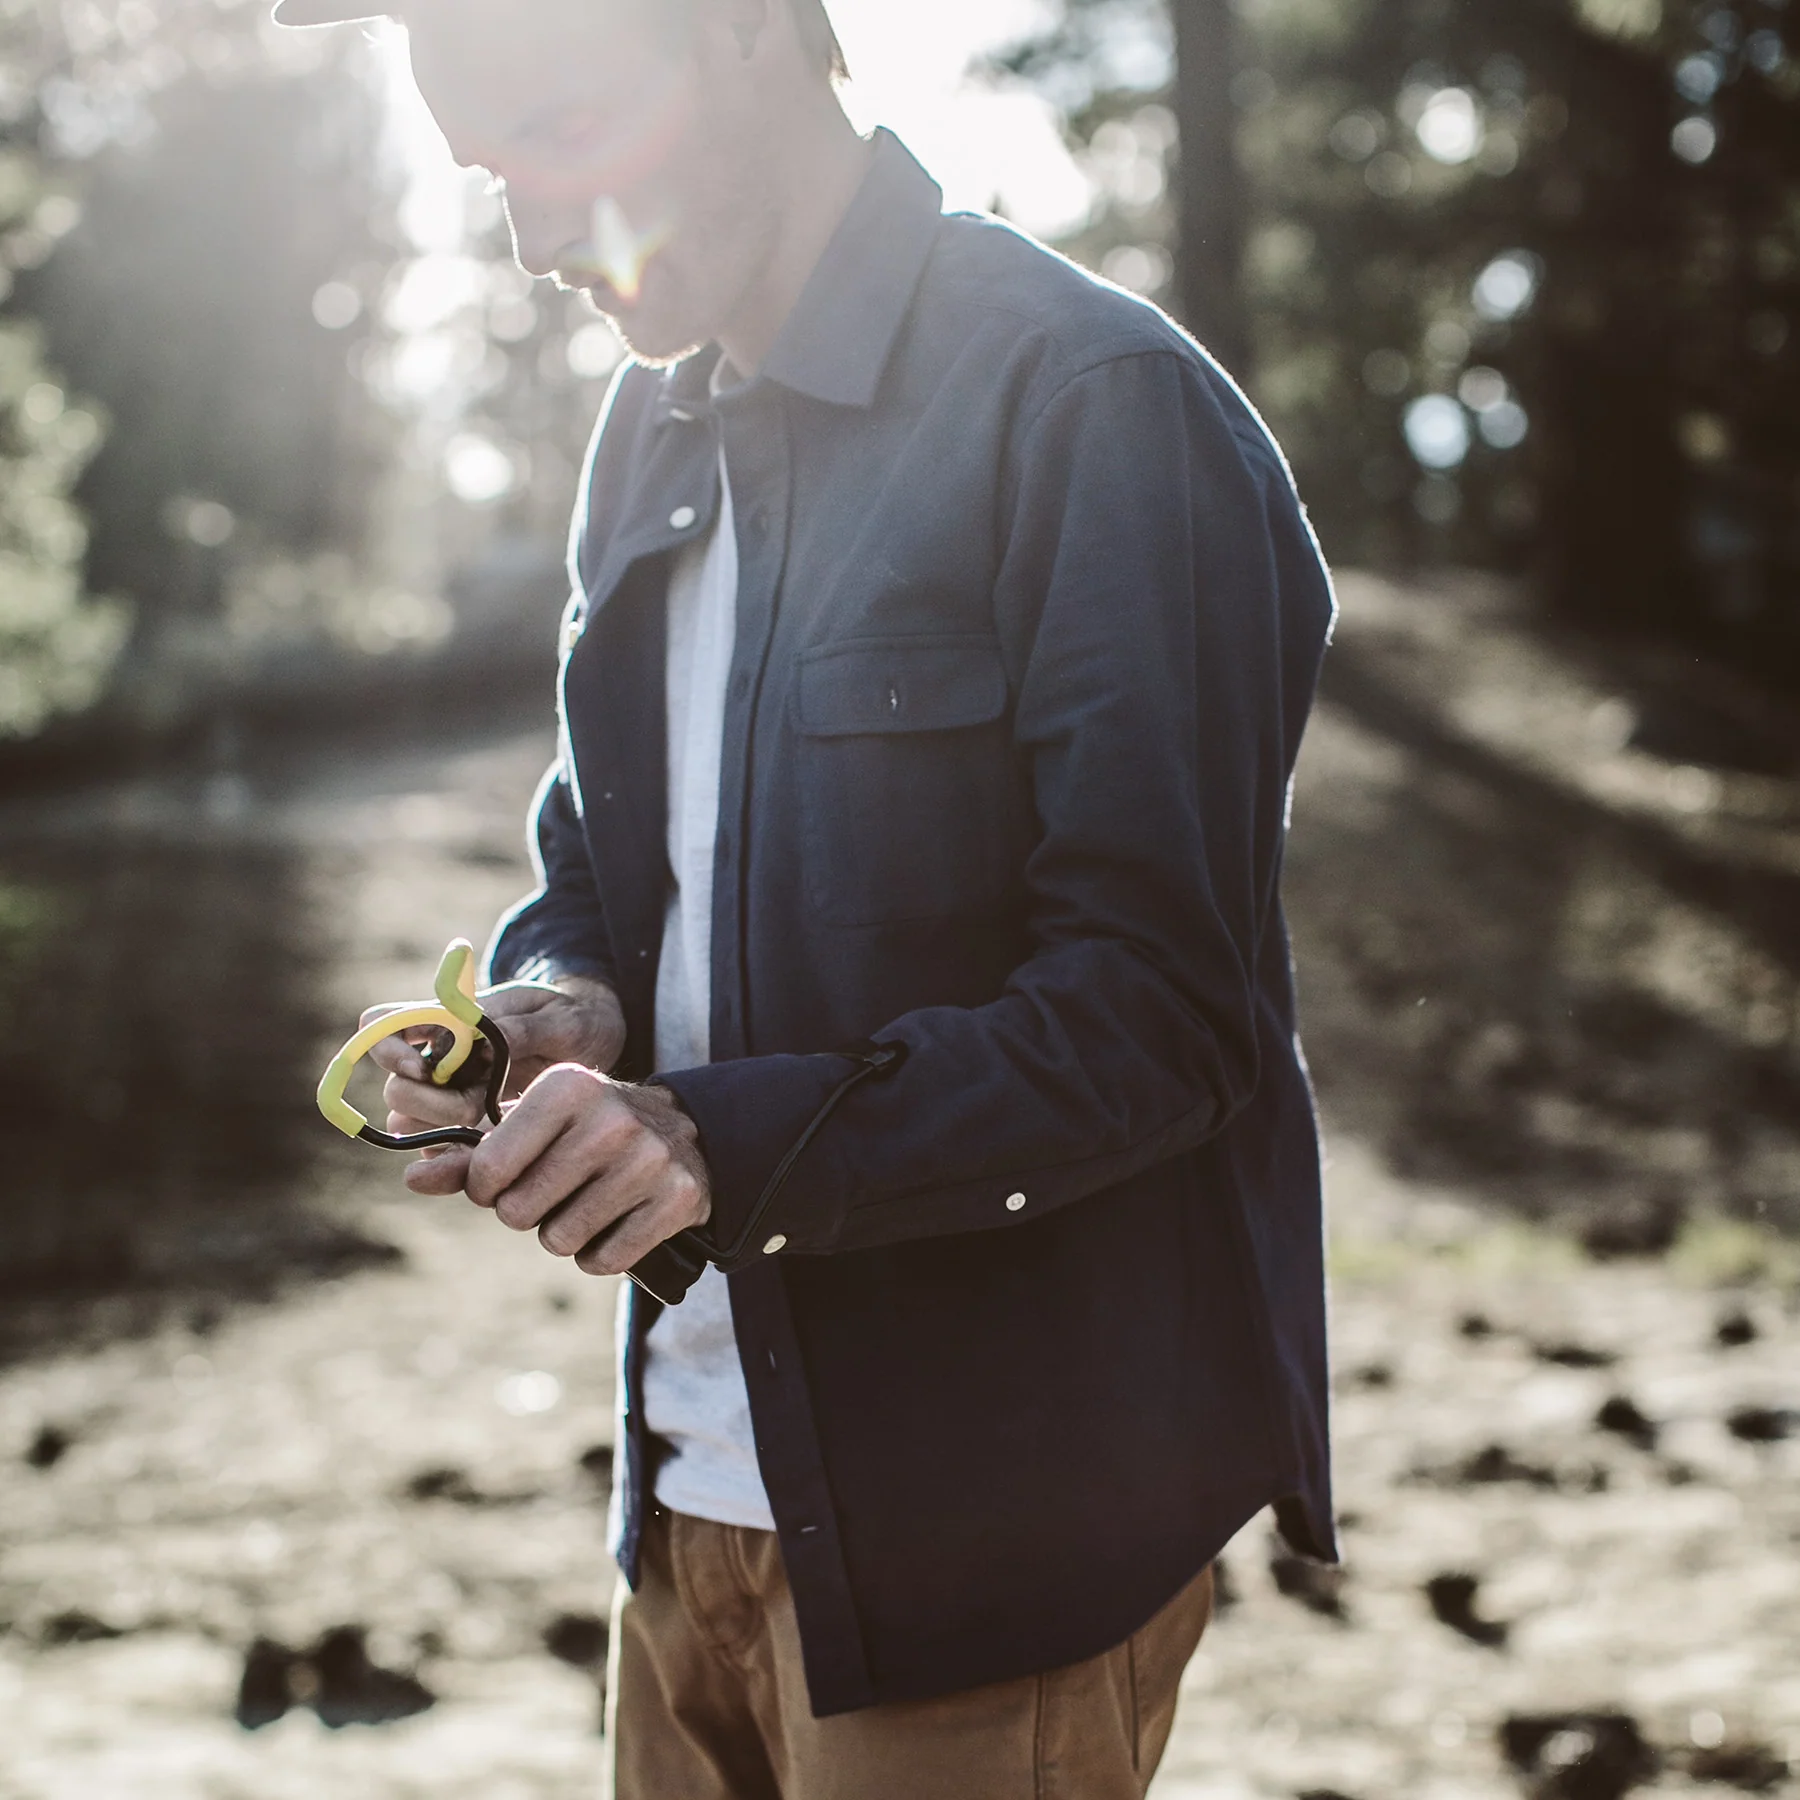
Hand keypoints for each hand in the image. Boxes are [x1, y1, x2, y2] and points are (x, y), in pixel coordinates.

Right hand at [364, 974, 626, 1140]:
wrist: (597, 1047)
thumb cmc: (574, 1019)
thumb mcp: (560, 1017)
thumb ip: (522, 1028)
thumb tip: (483, 1040)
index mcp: (448, 1020)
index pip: (381, 1025)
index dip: (387, 1047)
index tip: (424, 1065)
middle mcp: (439, 1061)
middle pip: (396, 1090)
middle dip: (426, 1103)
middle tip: (473, 1106)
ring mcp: (450, 1098)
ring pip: (409, 1125)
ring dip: (440, 1132)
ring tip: (487, 1125)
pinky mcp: (467, 1132)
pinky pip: (439, 1153)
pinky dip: (456, 1159)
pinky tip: (489, 1155)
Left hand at [403, 1064, 712, 1275]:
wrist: (683, 1134)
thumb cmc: (584, 1131)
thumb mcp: (532, 1127)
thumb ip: (470, 1155)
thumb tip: (412, 1179)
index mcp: (567, 1087)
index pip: (489, 1170)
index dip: (486, 1189)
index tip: (504, 1181)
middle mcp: (611, 1118)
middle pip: (520, 1212)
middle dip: (526, 1213)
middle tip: (553, 1191)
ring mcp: (649, 1159)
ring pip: (561, 1241)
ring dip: (563, 1235)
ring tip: (585, 1203)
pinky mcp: (677, 1198)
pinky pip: (605, 1261)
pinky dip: (599, 1255)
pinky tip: (615, 1222)